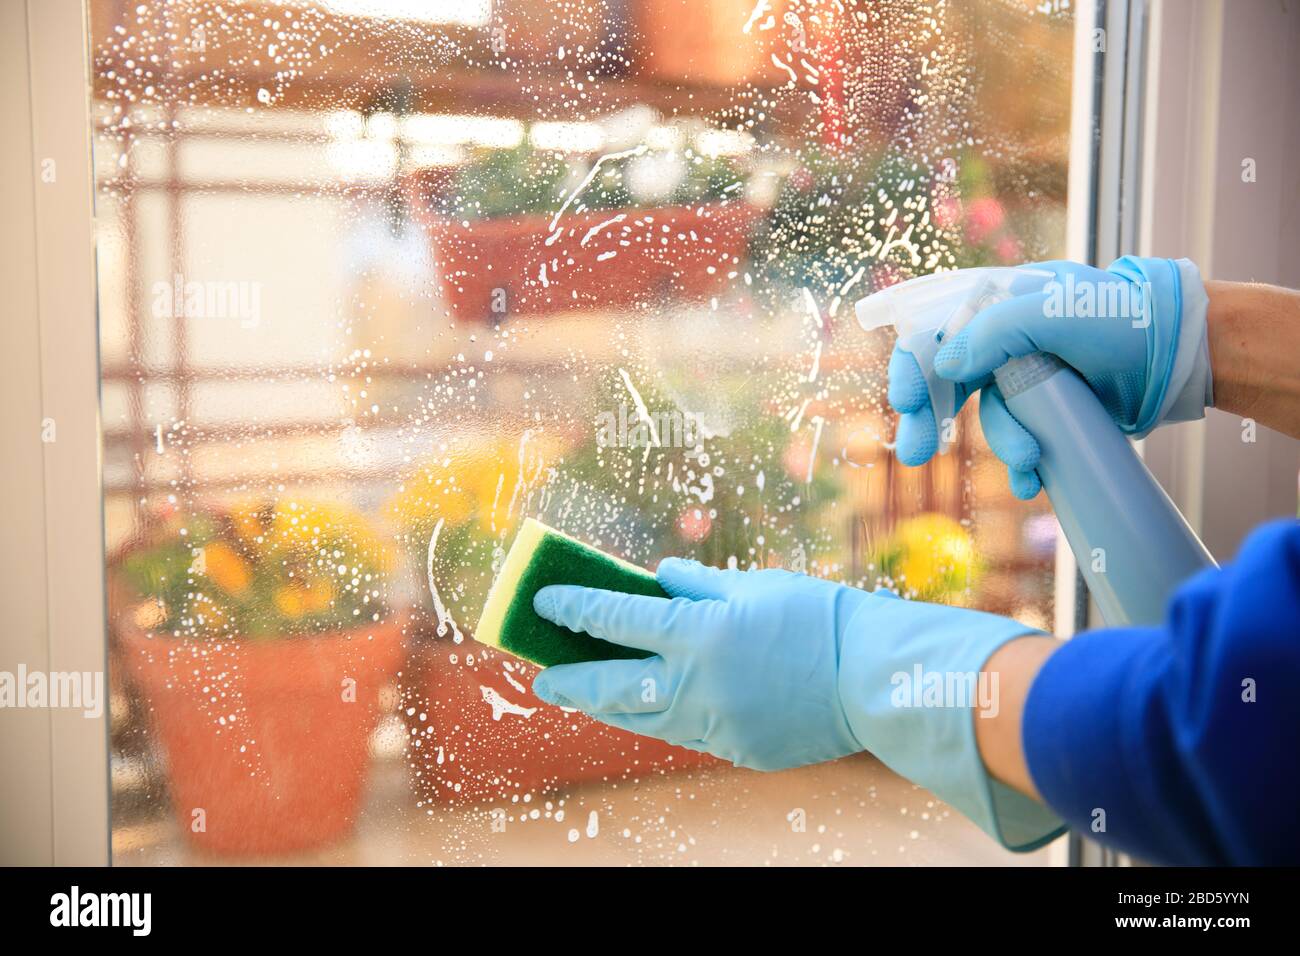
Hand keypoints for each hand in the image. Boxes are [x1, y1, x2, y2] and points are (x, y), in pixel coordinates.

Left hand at [532, 559, 868, 770]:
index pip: (615, 617)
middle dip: (569, 681)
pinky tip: (654, 709)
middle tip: (542, 679)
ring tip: (586, 697)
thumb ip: (698, 585)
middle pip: (610, 685)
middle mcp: (696, 683)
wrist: (873, 678)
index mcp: (699, 632)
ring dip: (608, 707)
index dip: (573, 608)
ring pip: (642, 719)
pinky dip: (665, 718)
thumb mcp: (755, 585)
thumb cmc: (818, 618)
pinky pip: (688, 734)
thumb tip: (657, 578)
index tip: (544, 602)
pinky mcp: (736, 751)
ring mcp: (715, 724)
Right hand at [889, 257, 1211, 498]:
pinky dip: (1023, 464)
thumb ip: (997, 331)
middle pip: (946, 381)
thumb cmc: (1124, 318)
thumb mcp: (1058, 312)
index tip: (906, 403)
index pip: (933, 330)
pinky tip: (1035, 481)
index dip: (911, 365)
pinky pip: (1019, 440)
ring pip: (990, 419)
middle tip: (916, 454)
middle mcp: (1002, 340)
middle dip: (930, 419)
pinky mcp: (1047, 411)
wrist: (1183, 354)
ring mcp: (1024, 377)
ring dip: (1006, 445)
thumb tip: (946, 365)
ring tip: (1031, 464)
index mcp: (996, 305)